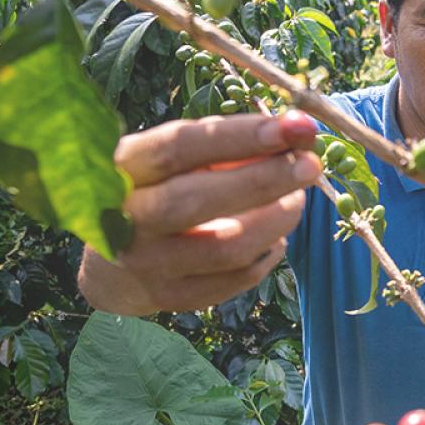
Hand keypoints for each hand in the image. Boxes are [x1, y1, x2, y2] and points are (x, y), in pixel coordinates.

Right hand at [77, 111, 321, 314]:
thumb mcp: (179, 160)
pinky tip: (275, 237)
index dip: (239, 136)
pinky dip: (266, 254)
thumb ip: (229, 146)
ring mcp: (146, 264)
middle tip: (311, 165)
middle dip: (264, 179)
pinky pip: (234, 279)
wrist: (113, 266)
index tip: (292, 127)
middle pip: (196, 200)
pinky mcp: (170, 297)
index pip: (179, 147)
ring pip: (224, 248)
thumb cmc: (160, 190)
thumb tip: (296, 133)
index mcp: (124, 168)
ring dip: (275, 221)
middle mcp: (126, 218)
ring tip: (296, 201)